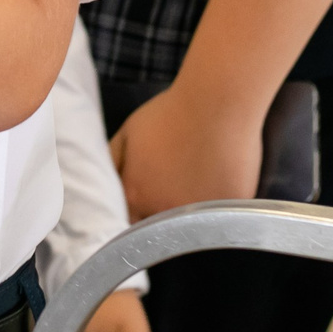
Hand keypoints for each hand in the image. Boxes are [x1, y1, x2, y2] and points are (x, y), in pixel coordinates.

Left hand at [110, 83, 261, 220]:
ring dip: (190, 213)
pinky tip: (217, 179)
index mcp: (136, 196)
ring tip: (196, 180)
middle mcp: (165, 212)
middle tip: (172, 185)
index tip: (145, 197)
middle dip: (161, 212)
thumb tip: (103, 187)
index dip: (136, 211)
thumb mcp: (126, 134)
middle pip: (159, 227)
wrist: (215, 104)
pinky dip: (218, 205)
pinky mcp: (229, 211)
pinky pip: (220, 217)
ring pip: (190, 226)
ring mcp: (199, 216)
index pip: (129, 222)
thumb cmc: (169, 114)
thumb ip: (111, 165)